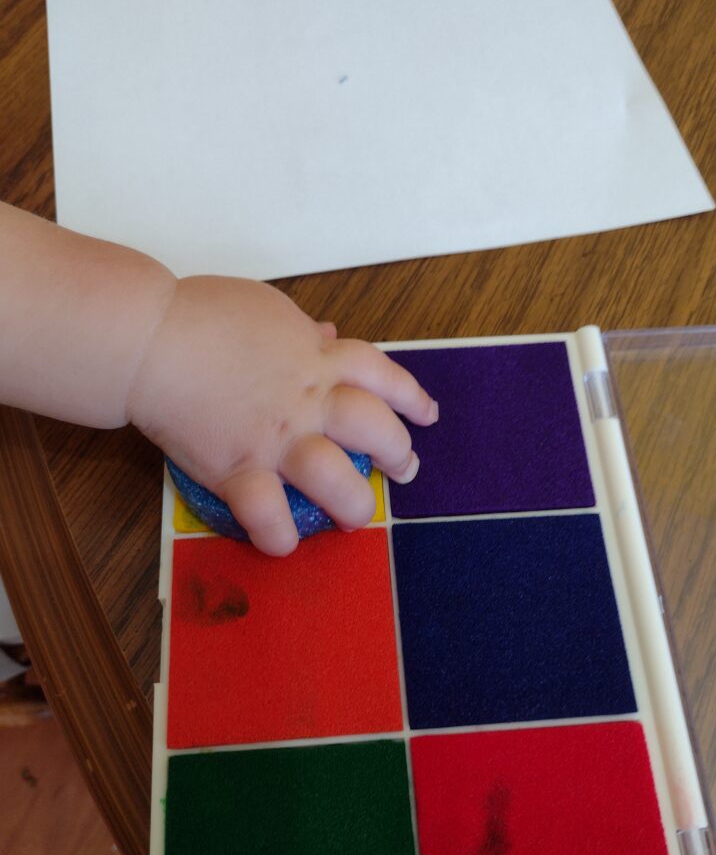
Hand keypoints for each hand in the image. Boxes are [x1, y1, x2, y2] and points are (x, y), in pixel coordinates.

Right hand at [127, 276, 437, 554]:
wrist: (150, 338)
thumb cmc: (203, 315)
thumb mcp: (267, 310)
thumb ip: (302, 332)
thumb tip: (326, 336)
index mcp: (318, 359)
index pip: (382, 374)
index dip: (411, 397)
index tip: (426, 415)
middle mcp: (308, 401)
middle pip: (374, 429)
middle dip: (397, 452)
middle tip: (402, 469)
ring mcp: (276, 439)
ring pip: (335, 479)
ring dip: (354, 504)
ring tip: (356, 516)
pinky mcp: (238, 469)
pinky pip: (268, 515)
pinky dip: (278, 536)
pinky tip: (284, 544)